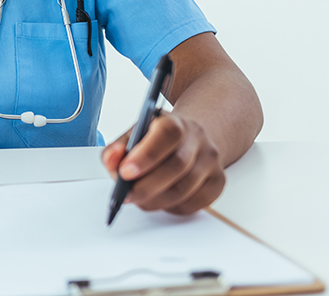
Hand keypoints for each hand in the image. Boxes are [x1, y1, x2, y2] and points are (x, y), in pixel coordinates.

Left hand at [101, 113, 225, 214]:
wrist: (188, 139)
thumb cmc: (155, 140)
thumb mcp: (132, 136)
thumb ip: (116, 149)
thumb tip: (112, 160)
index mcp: (174, 122)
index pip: (167, 134)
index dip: (146, 155)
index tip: (125, 173)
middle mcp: (197, 139)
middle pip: (176, 166)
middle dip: (147, 186)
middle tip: (127, 195)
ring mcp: (210, 161)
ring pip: (184, 189)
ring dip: (156, 200)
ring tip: (139, 199)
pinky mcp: (217, 182)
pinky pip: (194, 203)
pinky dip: (172, 207)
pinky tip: (160, 200)